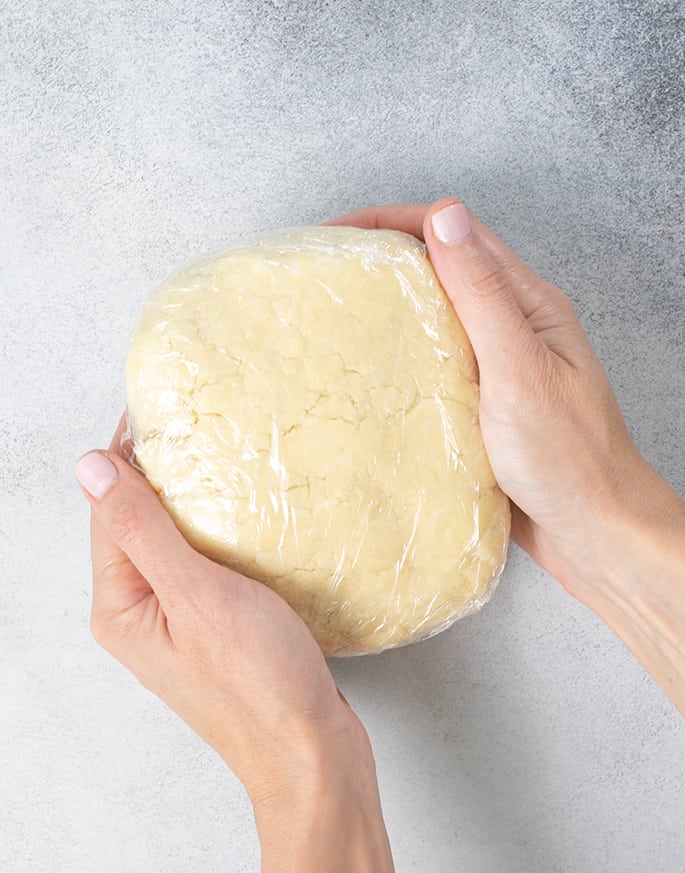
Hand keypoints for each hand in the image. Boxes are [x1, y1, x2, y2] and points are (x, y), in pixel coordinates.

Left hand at [77, 416, 393, 870]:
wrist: (310, 749)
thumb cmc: (256, 682)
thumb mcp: (196, 595)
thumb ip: (143, 529)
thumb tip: (90, 467)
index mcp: (121, 606)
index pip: (109, 511)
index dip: (128, 456)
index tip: (156, 409)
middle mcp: (140, 611)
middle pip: (137, 522)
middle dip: (160, 472)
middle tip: (195, 423)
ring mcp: (178, 618)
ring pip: (174, 539)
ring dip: (193, 499)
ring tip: (222, 454)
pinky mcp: (214, 622)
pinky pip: (203, 560)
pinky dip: (218, 529)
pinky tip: (245, 509)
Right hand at [326, 200, 684, 713]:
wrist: (594, 533)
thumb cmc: (569, 457)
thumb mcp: (519, 369)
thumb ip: (482, 295)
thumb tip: (445, 216)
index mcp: (530, 305)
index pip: (457, 238)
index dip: (394, 224)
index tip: (337, 234)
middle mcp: (514, 328)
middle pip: (443, 270)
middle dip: (385, 260)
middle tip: (327, 271)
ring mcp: (498, 367)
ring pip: (438, 317)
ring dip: (391, 306)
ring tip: (338, 314)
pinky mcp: (483, 405)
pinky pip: (437, 364)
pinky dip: (403, 355)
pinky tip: (374, 371)